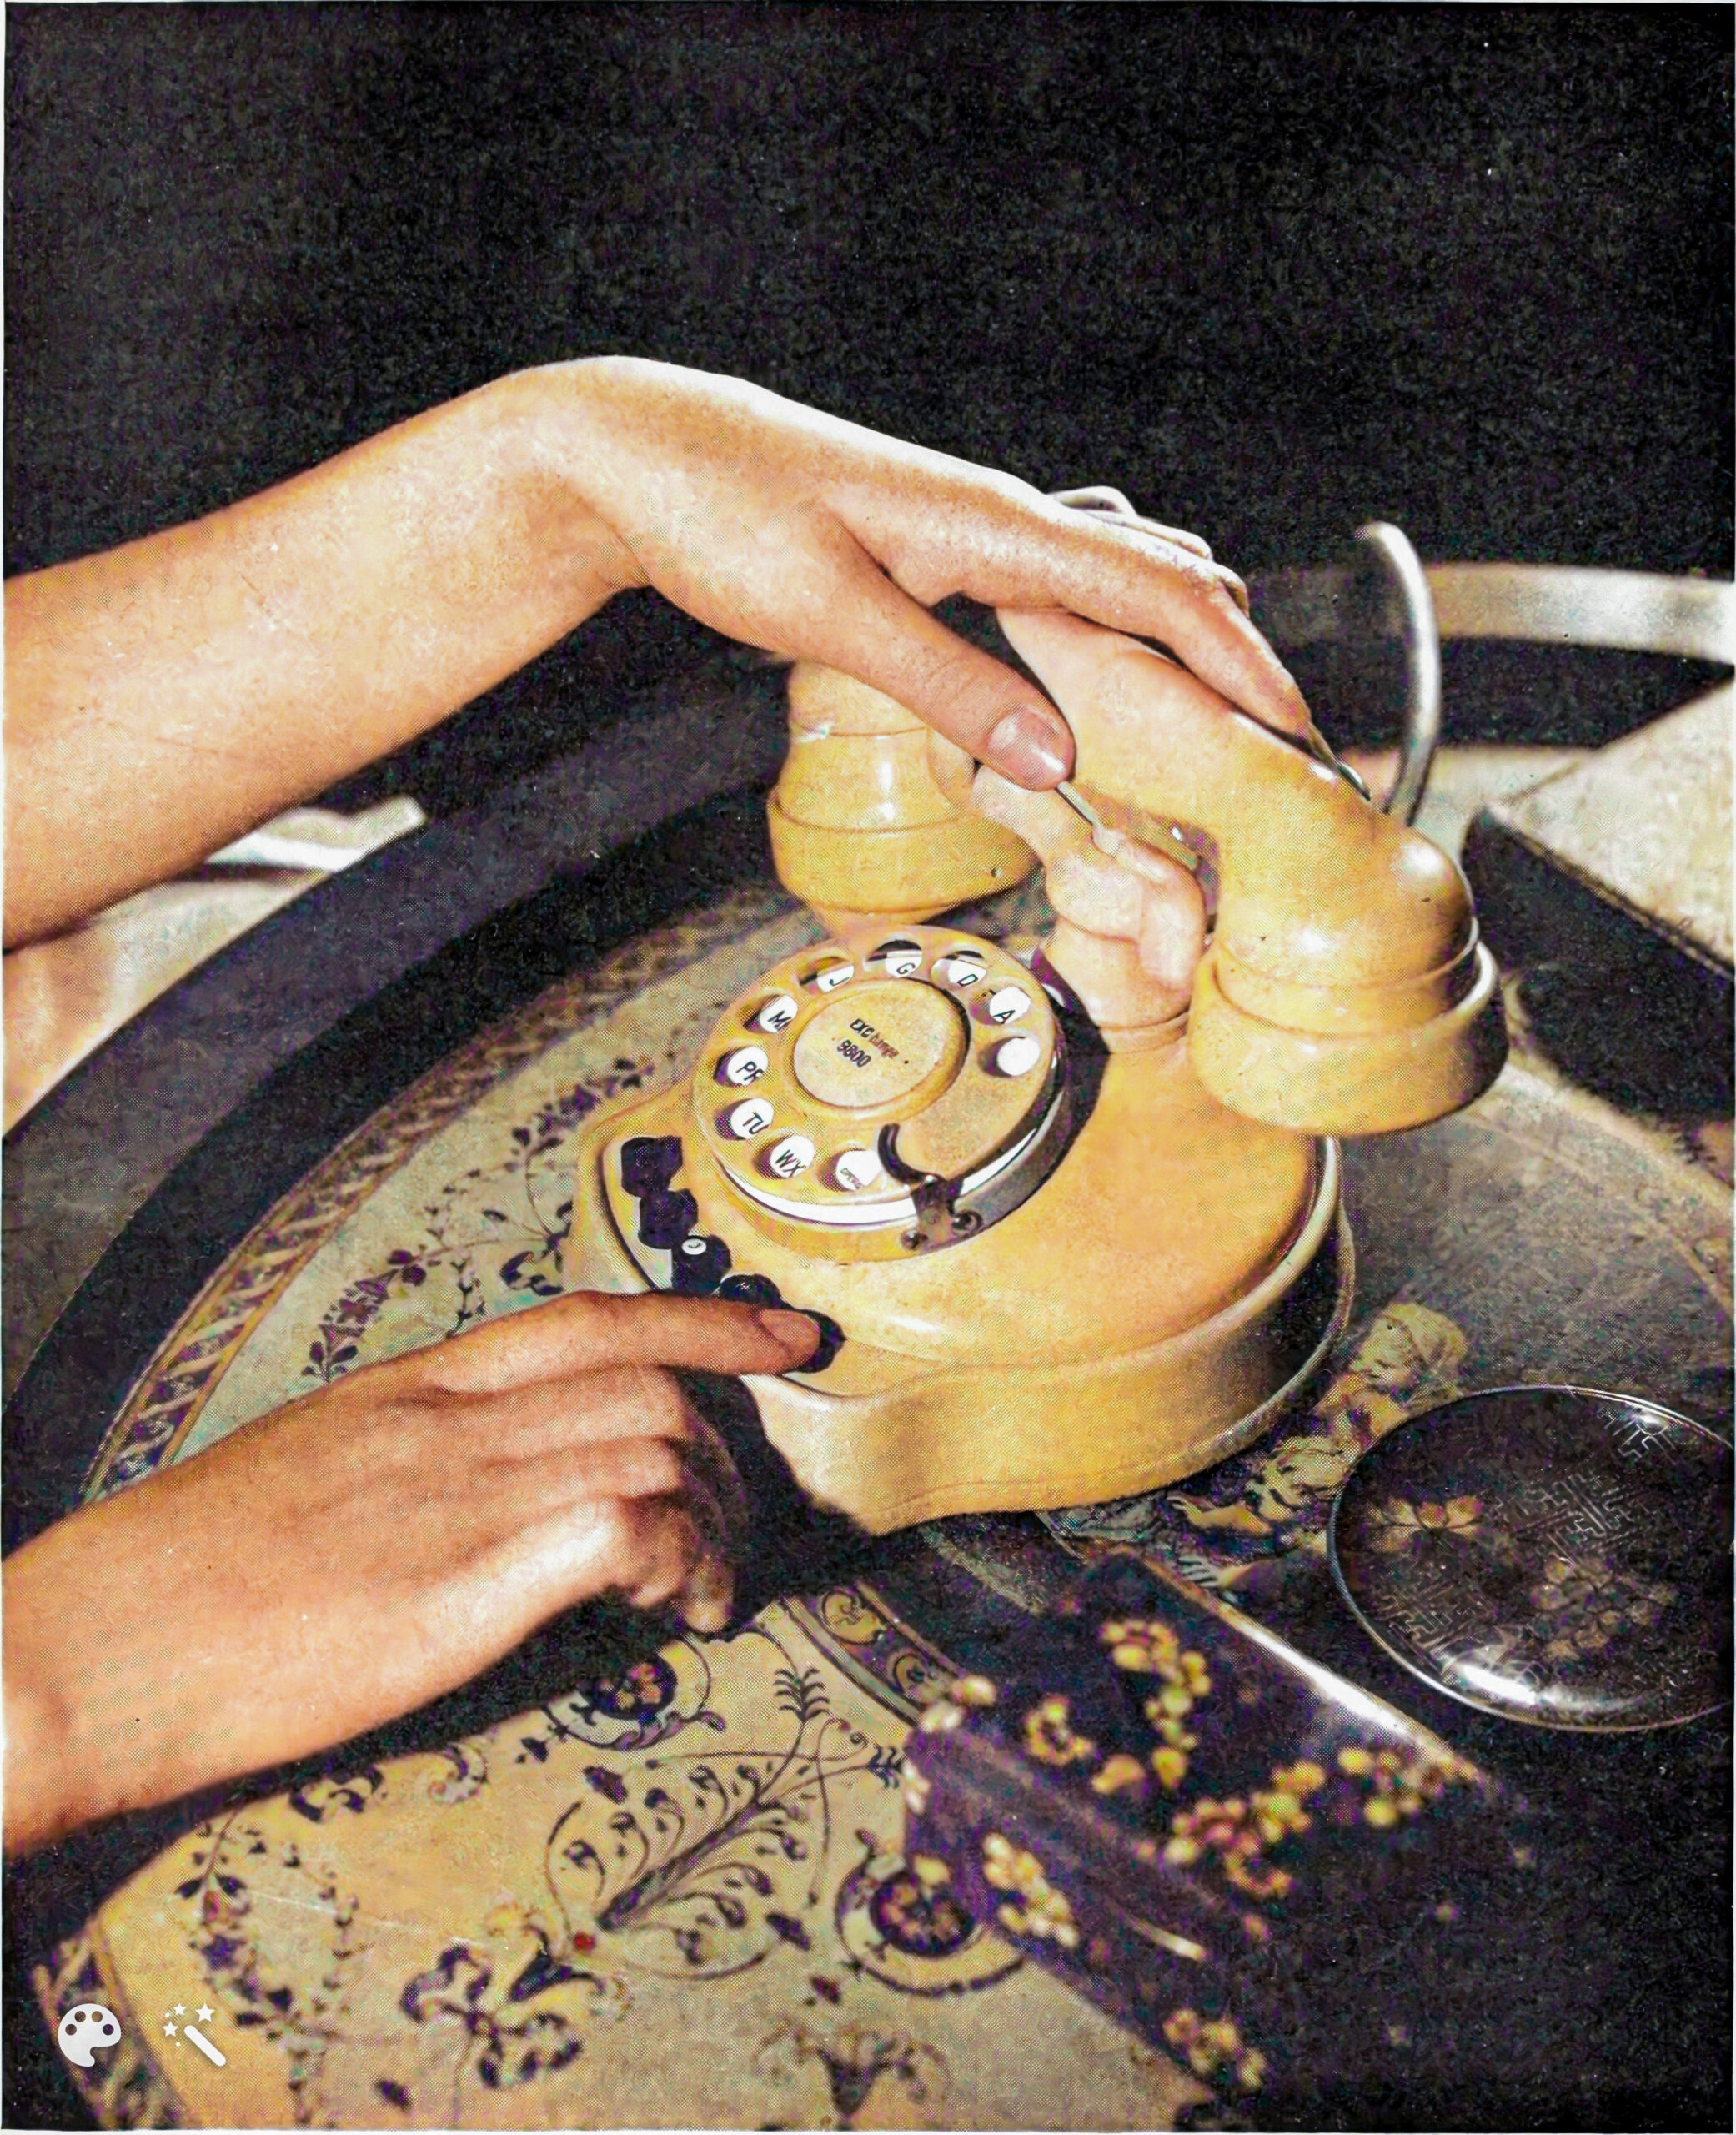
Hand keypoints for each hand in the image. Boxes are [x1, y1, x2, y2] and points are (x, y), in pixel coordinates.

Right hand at [2, 1291, 817, 1852]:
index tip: (785, 1335)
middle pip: (651, 1385)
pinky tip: (673, 1614)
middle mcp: (447, 1423)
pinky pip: (629, 1523)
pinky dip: (681, 1560)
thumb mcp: (302, 1478)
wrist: (85, 1654)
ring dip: (716, 1522)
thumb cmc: (171, 1585)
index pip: (588, 1319)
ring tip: (703, 1592)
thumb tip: (488, 1492)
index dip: (704, 1319)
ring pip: (659, 1445)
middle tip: (733, 1529)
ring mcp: (457, 1494)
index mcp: (408, 1390)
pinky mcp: (461, 1581)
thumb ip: (406, 1467)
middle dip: (727, 1452)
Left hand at [7, 357, 1308, 941]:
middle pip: (1156, 582)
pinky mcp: (935, 550)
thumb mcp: (827, 612)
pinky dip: (1110, 637)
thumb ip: (945, 682)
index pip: (1157, 592)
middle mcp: (998, 518)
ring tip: (1227, 719)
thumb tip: (1055, 755)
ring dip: (1179, 646)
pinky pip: (1057, 592)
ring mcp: (969, 530)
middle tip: (1285, 744)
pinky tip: (1107, 674)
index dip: (1237, 663)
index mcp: (990, 525)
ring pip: (1113, 581)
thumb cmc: (718, 515)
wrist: (636, 454)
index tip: (1297, 731)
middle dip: (1232, 660)